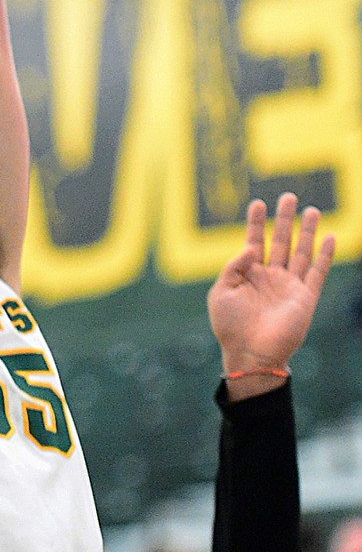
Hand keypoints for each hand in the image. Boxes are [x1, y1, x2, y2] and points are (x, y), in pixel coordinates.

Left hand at [207, 194, 334, 388]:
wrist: (250, 355)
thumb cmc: (230, 327)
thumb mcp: (221, 292)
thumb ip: (233, 266)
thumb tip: (250, 247)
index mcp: (248, 275)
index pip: (254, 241)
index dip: (256, 223)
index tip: (257, 203)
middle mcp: (270, 277)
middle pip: (281, 241)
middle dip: (284, 219)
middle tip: (288, 196)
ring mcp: (289, 286)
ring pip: (301, 252)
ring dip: (307, 231)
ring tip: (311, 209)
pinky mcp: (305, 298)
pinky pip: (317, 272)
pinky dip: (324, 255)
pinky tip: (329, 237)